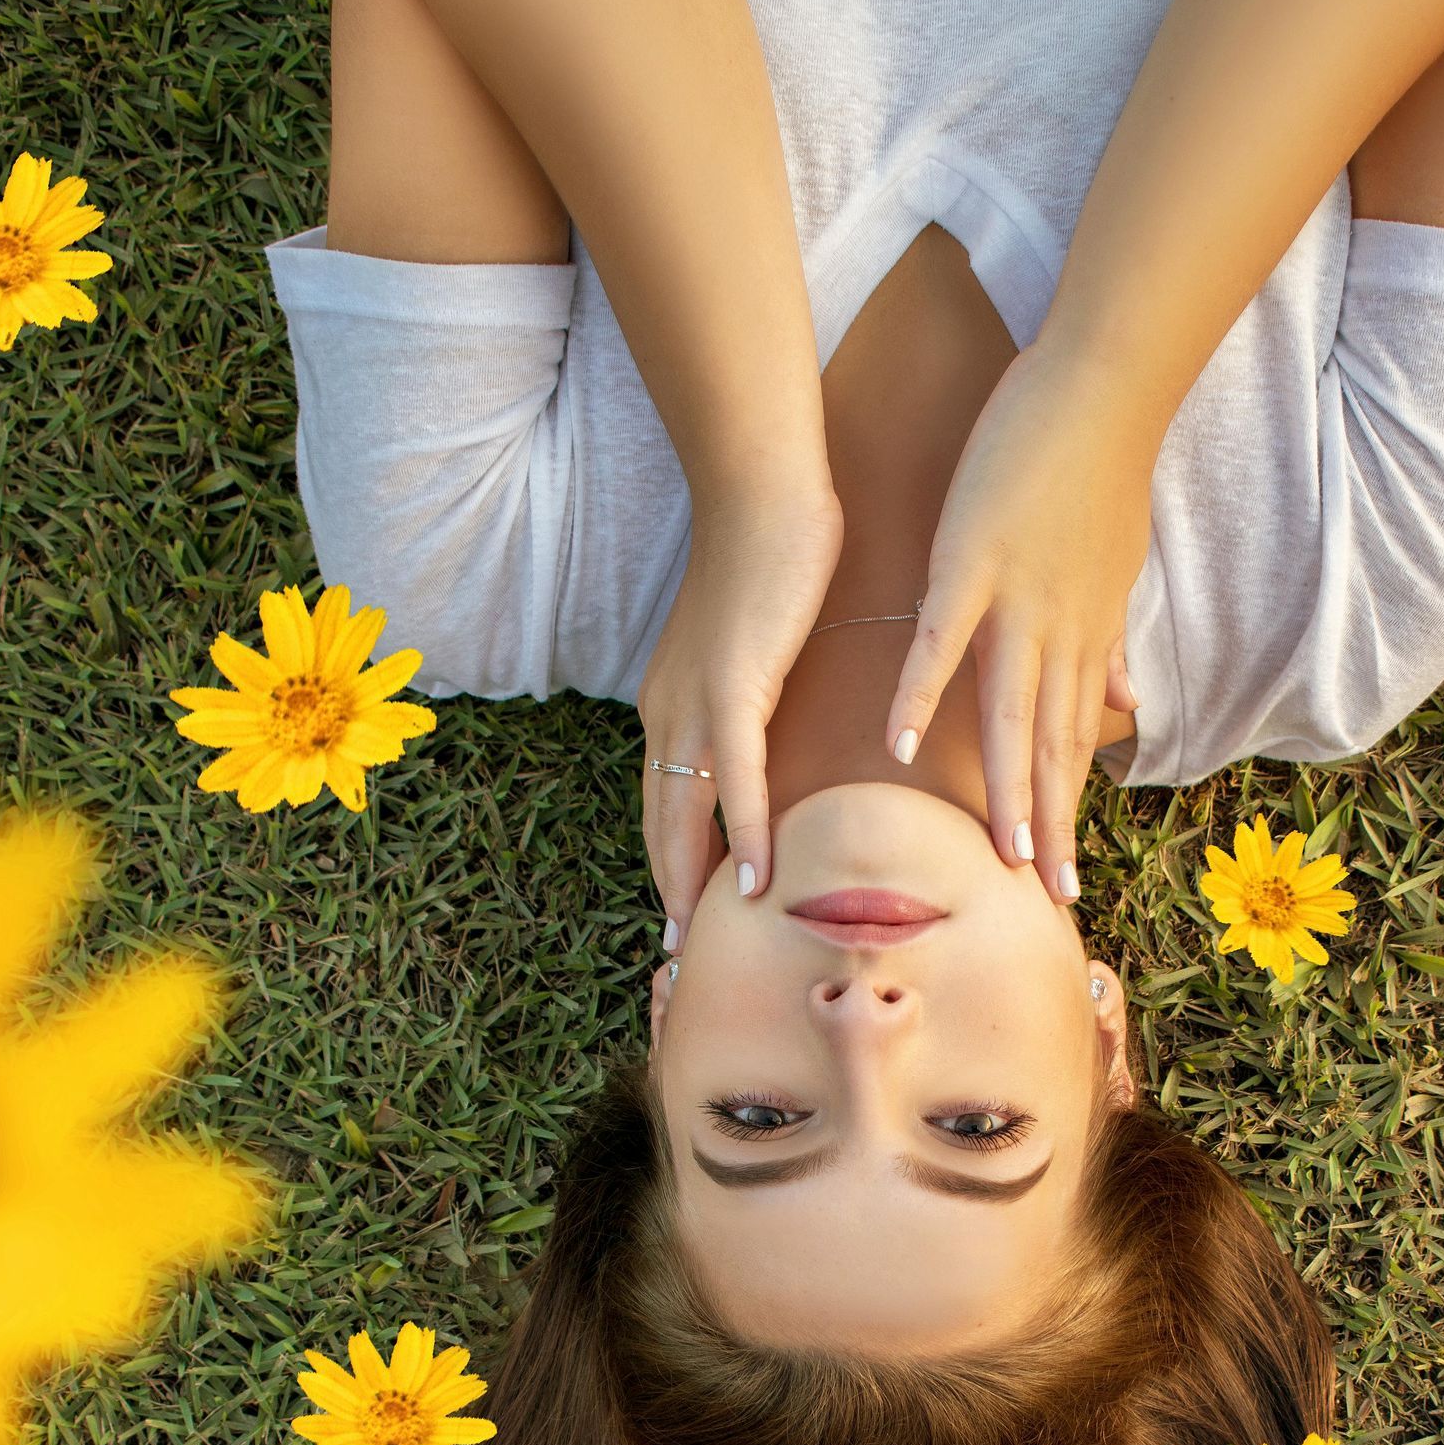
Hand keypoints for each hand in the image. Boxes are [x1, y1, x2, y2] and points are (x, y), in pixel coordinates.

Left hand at [637, 485, 844, 944]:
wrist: (766, 489)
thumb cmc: (773, 556)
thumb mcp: (758, 645)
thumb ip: (760, 696)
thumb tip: (782, 736)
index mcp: (671, 705)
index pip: (665, 803)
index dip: (672, 863)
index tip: (688, 916)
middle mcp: (669, 712)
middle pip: (661, 824)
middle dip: (671, 893)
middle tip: (685, 955)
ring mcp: (695, 701)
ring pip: (684, 816)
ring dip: (696, 884)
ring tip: (709, 942)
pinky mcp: (733, 686)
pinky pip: (734, 780)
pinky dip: (743, 834)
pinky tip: (757, 881)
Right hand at [884, 342, 1150, 901]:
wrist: (1105, 385)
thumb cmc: (1103, 466)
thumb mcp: (1118, 567)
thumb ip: (1111, 644)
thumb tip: (1130, 705)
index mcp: (1084, 634)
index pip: (1074, 738)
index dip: (1068, 805)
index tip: (1065, 871)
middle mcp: (1057, 631)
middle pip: (1051, 744)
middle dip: (1050, 823)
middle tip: (1047, 897)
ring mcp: (1015, 599)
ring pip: (1009, 712)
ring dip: (1005, 786)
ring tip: (996, 855)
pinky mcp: (973, 559)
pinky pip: (942, 640)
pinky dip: (921, 691)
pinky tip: (898, 743)